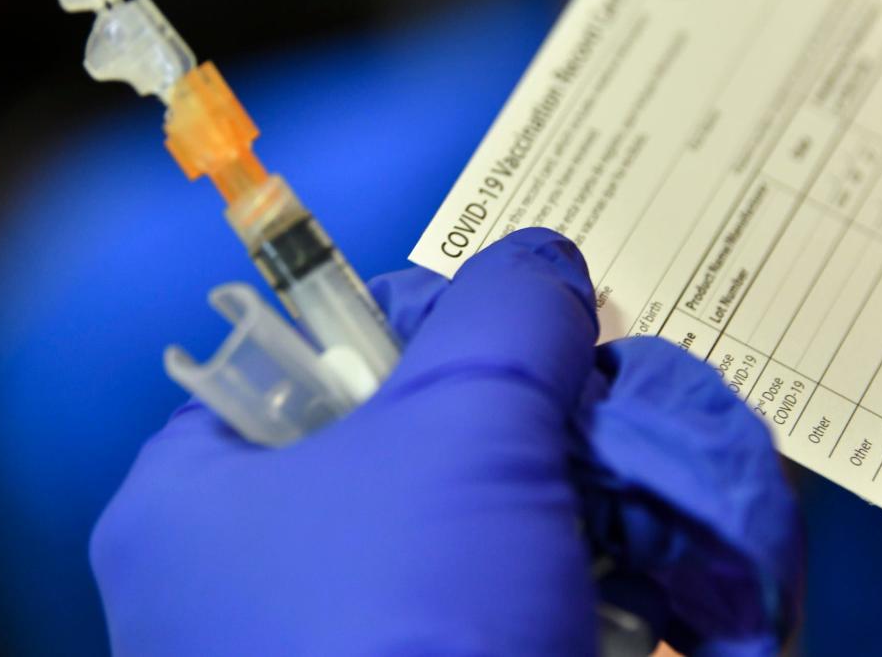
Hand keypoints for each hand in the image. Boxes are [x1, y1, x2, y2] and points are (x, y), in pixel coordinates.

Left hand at [90, 228, 799, 654]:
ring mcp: (354, 647)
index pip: (321, 352)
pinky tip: (676, 582)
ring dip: (598, 505)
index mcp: (205, 492)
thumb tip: (544, 264)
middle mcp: (260, 575)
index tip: (533, 340)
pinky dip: (605, 586)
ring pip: (492, 527)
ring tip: (671, 501)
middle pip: (422, 439)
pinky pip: (525, 606)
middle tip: (615, 417)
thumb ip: (510, 313)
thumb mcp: (465, 421)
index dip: (437, 327)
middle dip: (544, 424)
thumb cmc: (405, 625)